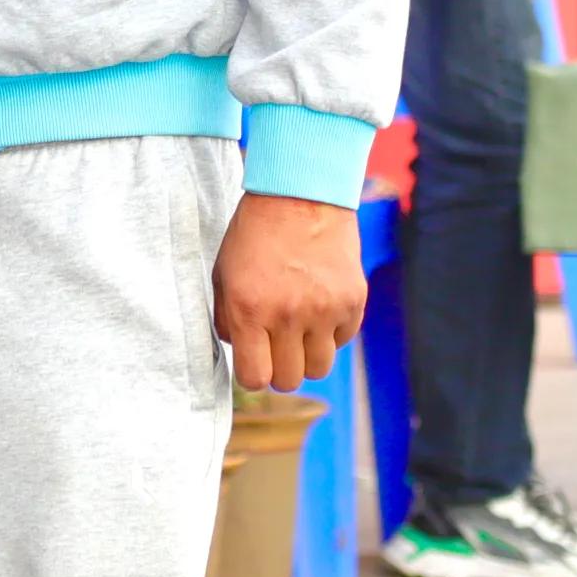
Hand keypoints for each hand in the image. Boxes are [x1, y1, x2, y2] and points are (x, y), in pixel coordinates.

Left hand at [214, 192, 364, 391]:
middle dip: (280, 370)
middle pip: (290, 380)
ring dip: (306, 356)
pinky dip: (330, 334)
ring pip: (320, 368)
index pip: (255, 377)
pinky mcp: (353, 302)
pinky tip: (318, 307)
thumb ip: (227, 318)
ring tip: (297, 330)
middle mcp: (288, 315)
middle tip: (275, 348)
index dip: (253, 375)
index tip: (253, 362)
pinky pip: (342, 341)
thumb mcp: (224, 274)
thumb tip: (239, 352)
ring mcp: (325, 311)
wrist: (300, 196)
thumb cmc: (254, 235)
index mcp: (249, 309)